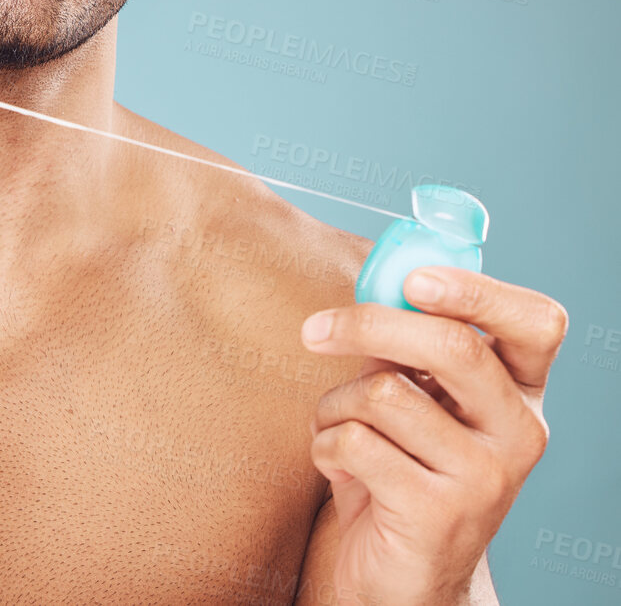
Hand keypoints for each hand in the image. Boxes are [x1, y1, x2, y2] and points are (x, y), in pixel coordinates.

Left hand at [300, 268, 567, 605]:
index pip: (536, 322)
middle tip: (315, 330)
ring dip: (335, 404)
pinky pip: (355, 442)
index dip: (476, 289)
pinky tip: (337, 467)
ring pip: (385, 393)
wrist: (401, 573)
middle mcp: (519, 433)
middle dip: (369, 324)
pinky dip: (325, 445)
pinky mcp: (439, 513)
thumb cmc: (397, 467)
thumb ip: (406, 344)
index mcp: (519, 392)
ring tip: (337, 429)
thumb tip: (377, 277)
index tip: (412, 277)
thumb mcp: (412, 399)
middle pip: (453, 346)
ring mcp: (486, 477)